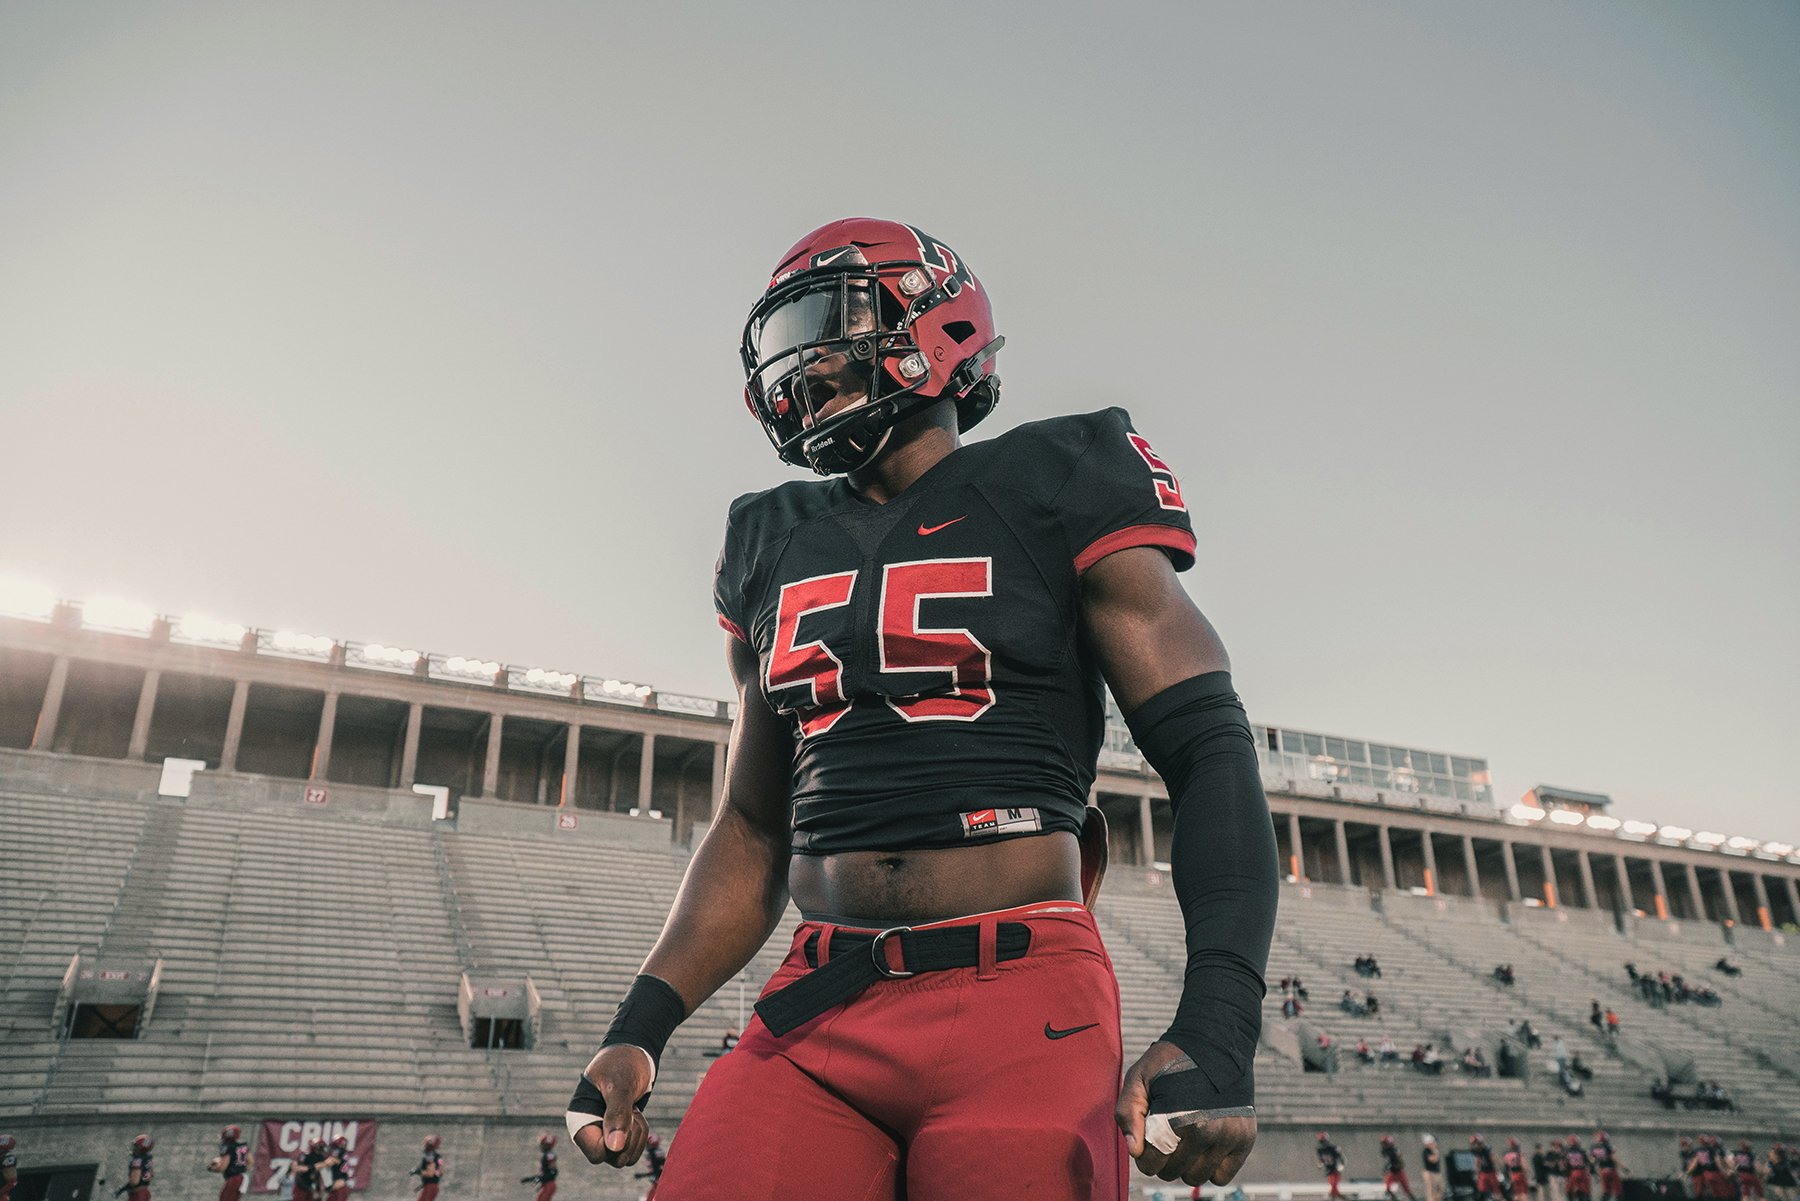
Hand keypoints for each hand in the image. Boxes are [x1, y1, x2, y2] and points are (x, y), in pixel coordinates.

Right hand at [572, 1044, 653, 1166]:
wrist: (633, 1054)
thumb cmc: (621, 1064)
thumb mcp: (620, 1085)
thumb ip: (617, 1114)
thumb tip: (614, 1147)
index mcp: (580, 1121)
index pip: (596, 1154)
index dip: (615, 1143)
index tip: (625, 1117)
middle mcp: (591, 1132)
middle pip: (614, 1159)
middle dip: (630, 1136)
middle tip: (631, 1109)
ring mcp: (605, 1135)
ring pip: (626, 1157)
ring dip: (637, 1135)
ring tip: (633, 1109)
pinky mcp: (620, 1134)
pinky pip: (634, 1149)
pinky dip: (641, 1134)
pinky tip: (636, 1113)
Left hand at [1116, 1040, 1257, 1185]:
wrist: (1215, 1042)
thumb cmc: (1171, 1060)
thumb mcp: (1138, 1078)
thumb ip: (1128, 1113)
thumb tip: (1134, 1151)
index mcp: (1177, 1117)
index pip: (1150, 1164)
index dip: (1143, 1154)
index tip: (1147, 1139)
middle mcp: (1206, 1131)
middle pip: (1172, 1173)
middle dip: (1163, 1158)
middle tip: (1165, 1135)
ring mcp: (1228, 1136)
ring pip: (1196, 1178)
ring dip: (1186, 1165)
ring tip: (1184, 1139)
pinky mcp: (1245, 1139)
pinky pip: (1221, 1177)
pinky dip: (1210, 1167)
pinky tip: (1204, 1145)